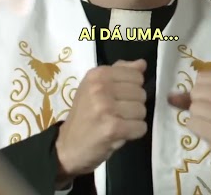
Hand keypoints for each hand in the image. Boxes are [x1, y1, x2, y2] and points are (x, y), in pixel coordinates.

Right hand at [55, 59, 147, 187]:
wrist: (68, 145)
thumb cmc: (85, 115)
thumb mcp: (97, 87)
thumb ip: (120, 73)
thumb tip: (142, 64)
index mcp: (98, 74)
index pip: (136, 76)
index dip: (133, 89)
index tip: (118, 98)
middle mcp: (100, 87)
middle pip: (141, 94)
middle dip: (133, 106)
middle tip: (117, 113)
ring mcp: (106, 107)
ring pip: (142, 110)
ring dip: (134, 120)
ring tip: (117, 123)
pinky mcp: (112, 127)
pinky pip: (140, 127)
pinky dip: (134, 133)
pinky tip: (120, 133)